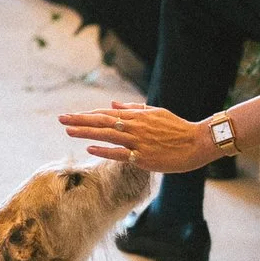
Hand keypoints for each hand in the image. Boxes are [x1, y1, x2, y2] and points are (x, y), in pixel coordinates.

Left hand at [58, 100, 220, 172]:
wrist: (197, 142)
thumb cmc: (178, 127)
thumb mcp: (155, 112)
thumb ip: (133, 108)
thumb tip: (113, 103)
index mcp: (137, 115)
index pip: (107, 113)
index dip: (88, 115)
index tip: (71, 115)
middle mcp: (135, 126)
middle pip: (102, 122)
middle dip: (80, 120)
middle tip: (61, 119)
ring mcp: (138, 141)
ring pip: (107, 135)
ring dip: (86, 132)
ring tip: (69, 130)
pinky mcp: (143, 157)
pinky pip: (120, 153)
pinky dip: (104, 150)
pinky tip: (90, 149)